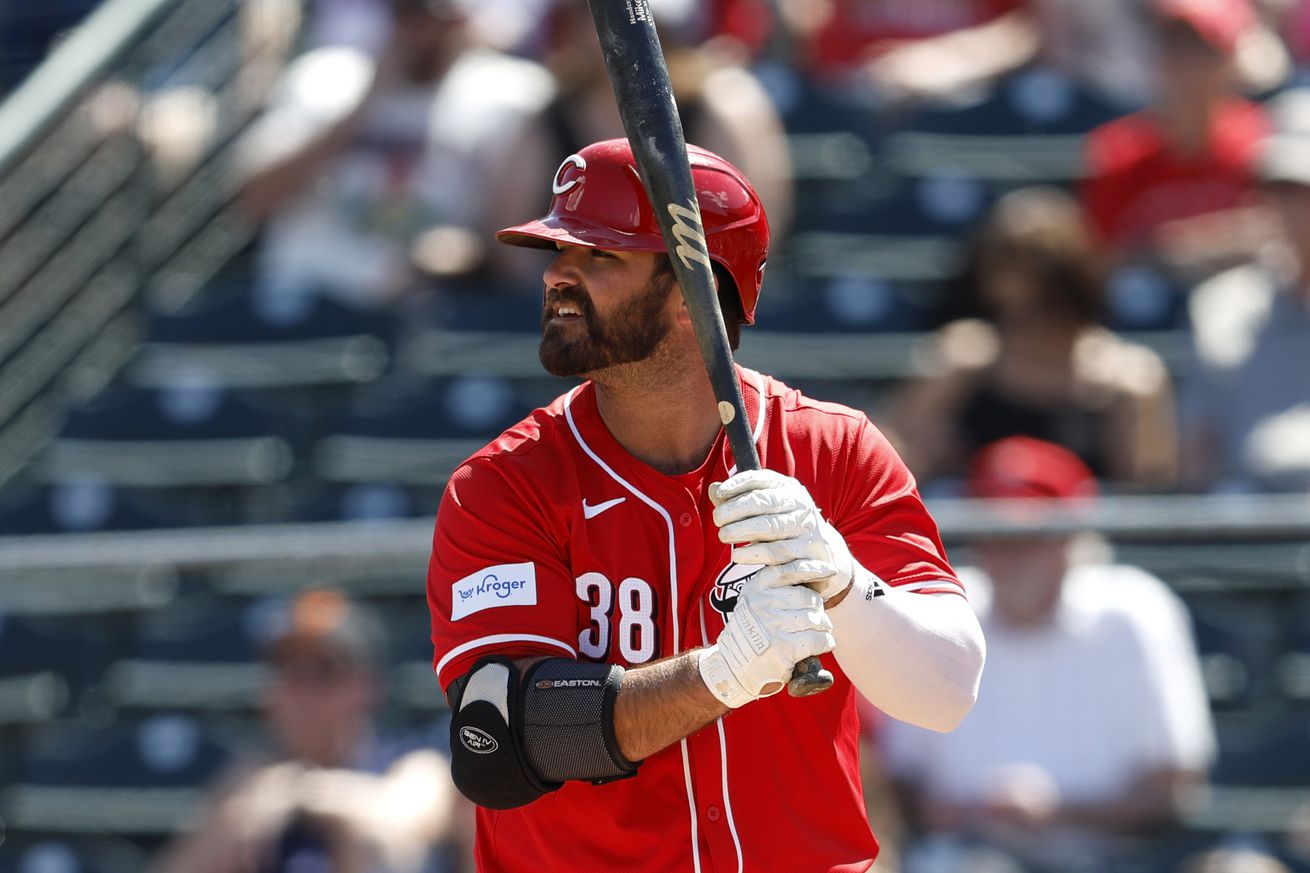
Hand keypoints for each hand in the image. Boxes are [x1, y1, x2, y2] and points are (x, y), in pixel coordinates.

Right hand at [698, 580, 834, 707]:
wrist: (732, 668)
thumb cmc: (751, 632)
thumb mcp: (754, 601)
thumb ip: (776, 587)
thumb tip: (814, 573)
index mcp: (756, 587)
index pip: (790, 569)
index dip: (814, 568)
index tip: (830, 570)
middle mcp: (763, 603)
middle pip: (808, 597)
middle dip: (818, 609)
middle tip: (817, 618)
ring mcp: (773, 626)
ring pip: (815, 619)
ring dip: (824, 627)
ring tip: (820, 632)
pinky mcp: (784, 648)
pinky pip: (818, 639)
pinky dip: (825, 642)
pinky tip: (822, 644)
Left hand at [710, 470, 854, 601]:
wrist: (821, 552)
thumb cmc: (783, 527)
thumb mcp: (764, 510)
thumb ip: (737, 500)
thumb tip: (713, 489)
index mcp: (787, 488)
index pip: (761, 479)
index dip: (738, 483)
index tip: (720, 493)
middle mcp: (799, 504)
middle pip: (764, 502)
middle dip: (736, 509)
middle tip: (717, 520)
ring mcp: (806, 527)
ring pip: (771, 527)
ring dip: (743, 531)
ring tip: (723, 536)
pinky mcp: (808, 552)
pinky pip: (778, 553)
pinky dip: (755, 554)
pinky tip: (738, 555)